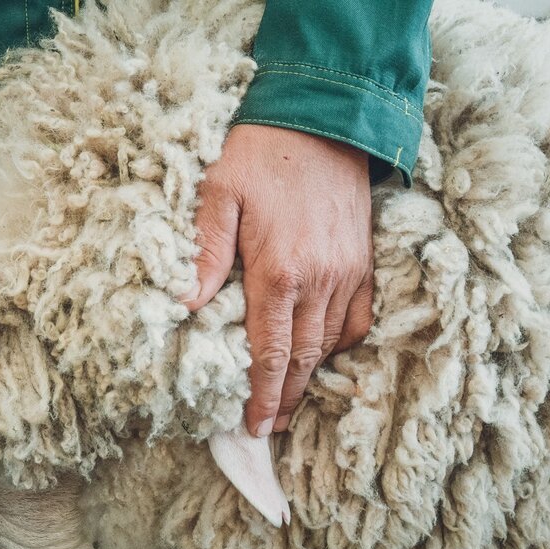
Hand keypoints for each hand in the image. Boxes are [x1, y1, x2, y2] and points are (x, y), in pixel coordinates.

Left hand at [185, 124, 372, 436]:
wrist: (325, 118)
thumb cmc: (261, 155)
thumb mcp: (218, 194)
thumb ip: (204, 253)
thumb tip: (185, 305)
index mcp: (278, 271)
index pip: (271, 353)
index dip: (261, 395)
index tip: (251, 426)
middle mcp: (319, 280)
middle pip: (303, 359)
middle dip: (284, 398)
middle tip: (267, 428)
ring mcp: (348, 272)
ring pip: (331, 344)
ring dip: (310, 377)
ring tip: (287, 401)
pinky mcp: (365, 261)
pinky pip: (359, 319)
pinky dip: (340, 344)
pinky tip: (321, 355)